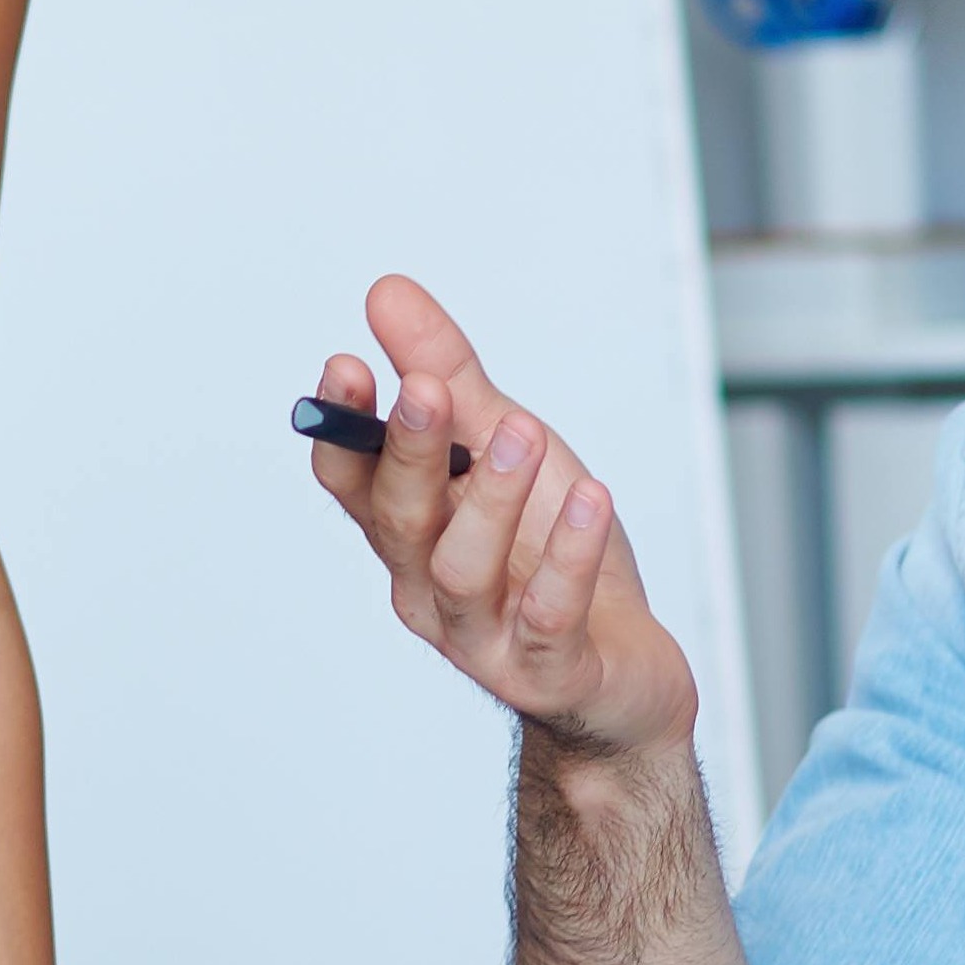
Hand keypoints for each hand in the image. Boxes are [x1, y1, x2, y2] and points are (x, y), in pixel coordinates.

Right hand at [306, 274, 696, 758]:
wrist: (622, 670)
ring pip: (461, 569)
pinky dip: (568, 557)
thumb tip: (386, 293)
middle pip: (398, 519)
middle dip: (409, 451)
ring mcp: (482, 636)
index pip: (351, 480)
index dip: (342, 428)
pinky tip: (592, 501)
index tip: (346, 365)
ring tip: (522, 432)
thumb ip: (448, 372)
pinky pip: (547, 615)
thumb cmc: (551, 551)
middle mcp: (427, 586)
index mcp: (408, 530)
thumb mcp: (507, 444)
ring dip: (490, 498)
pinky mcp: (545, 671)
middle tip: (426, 387)